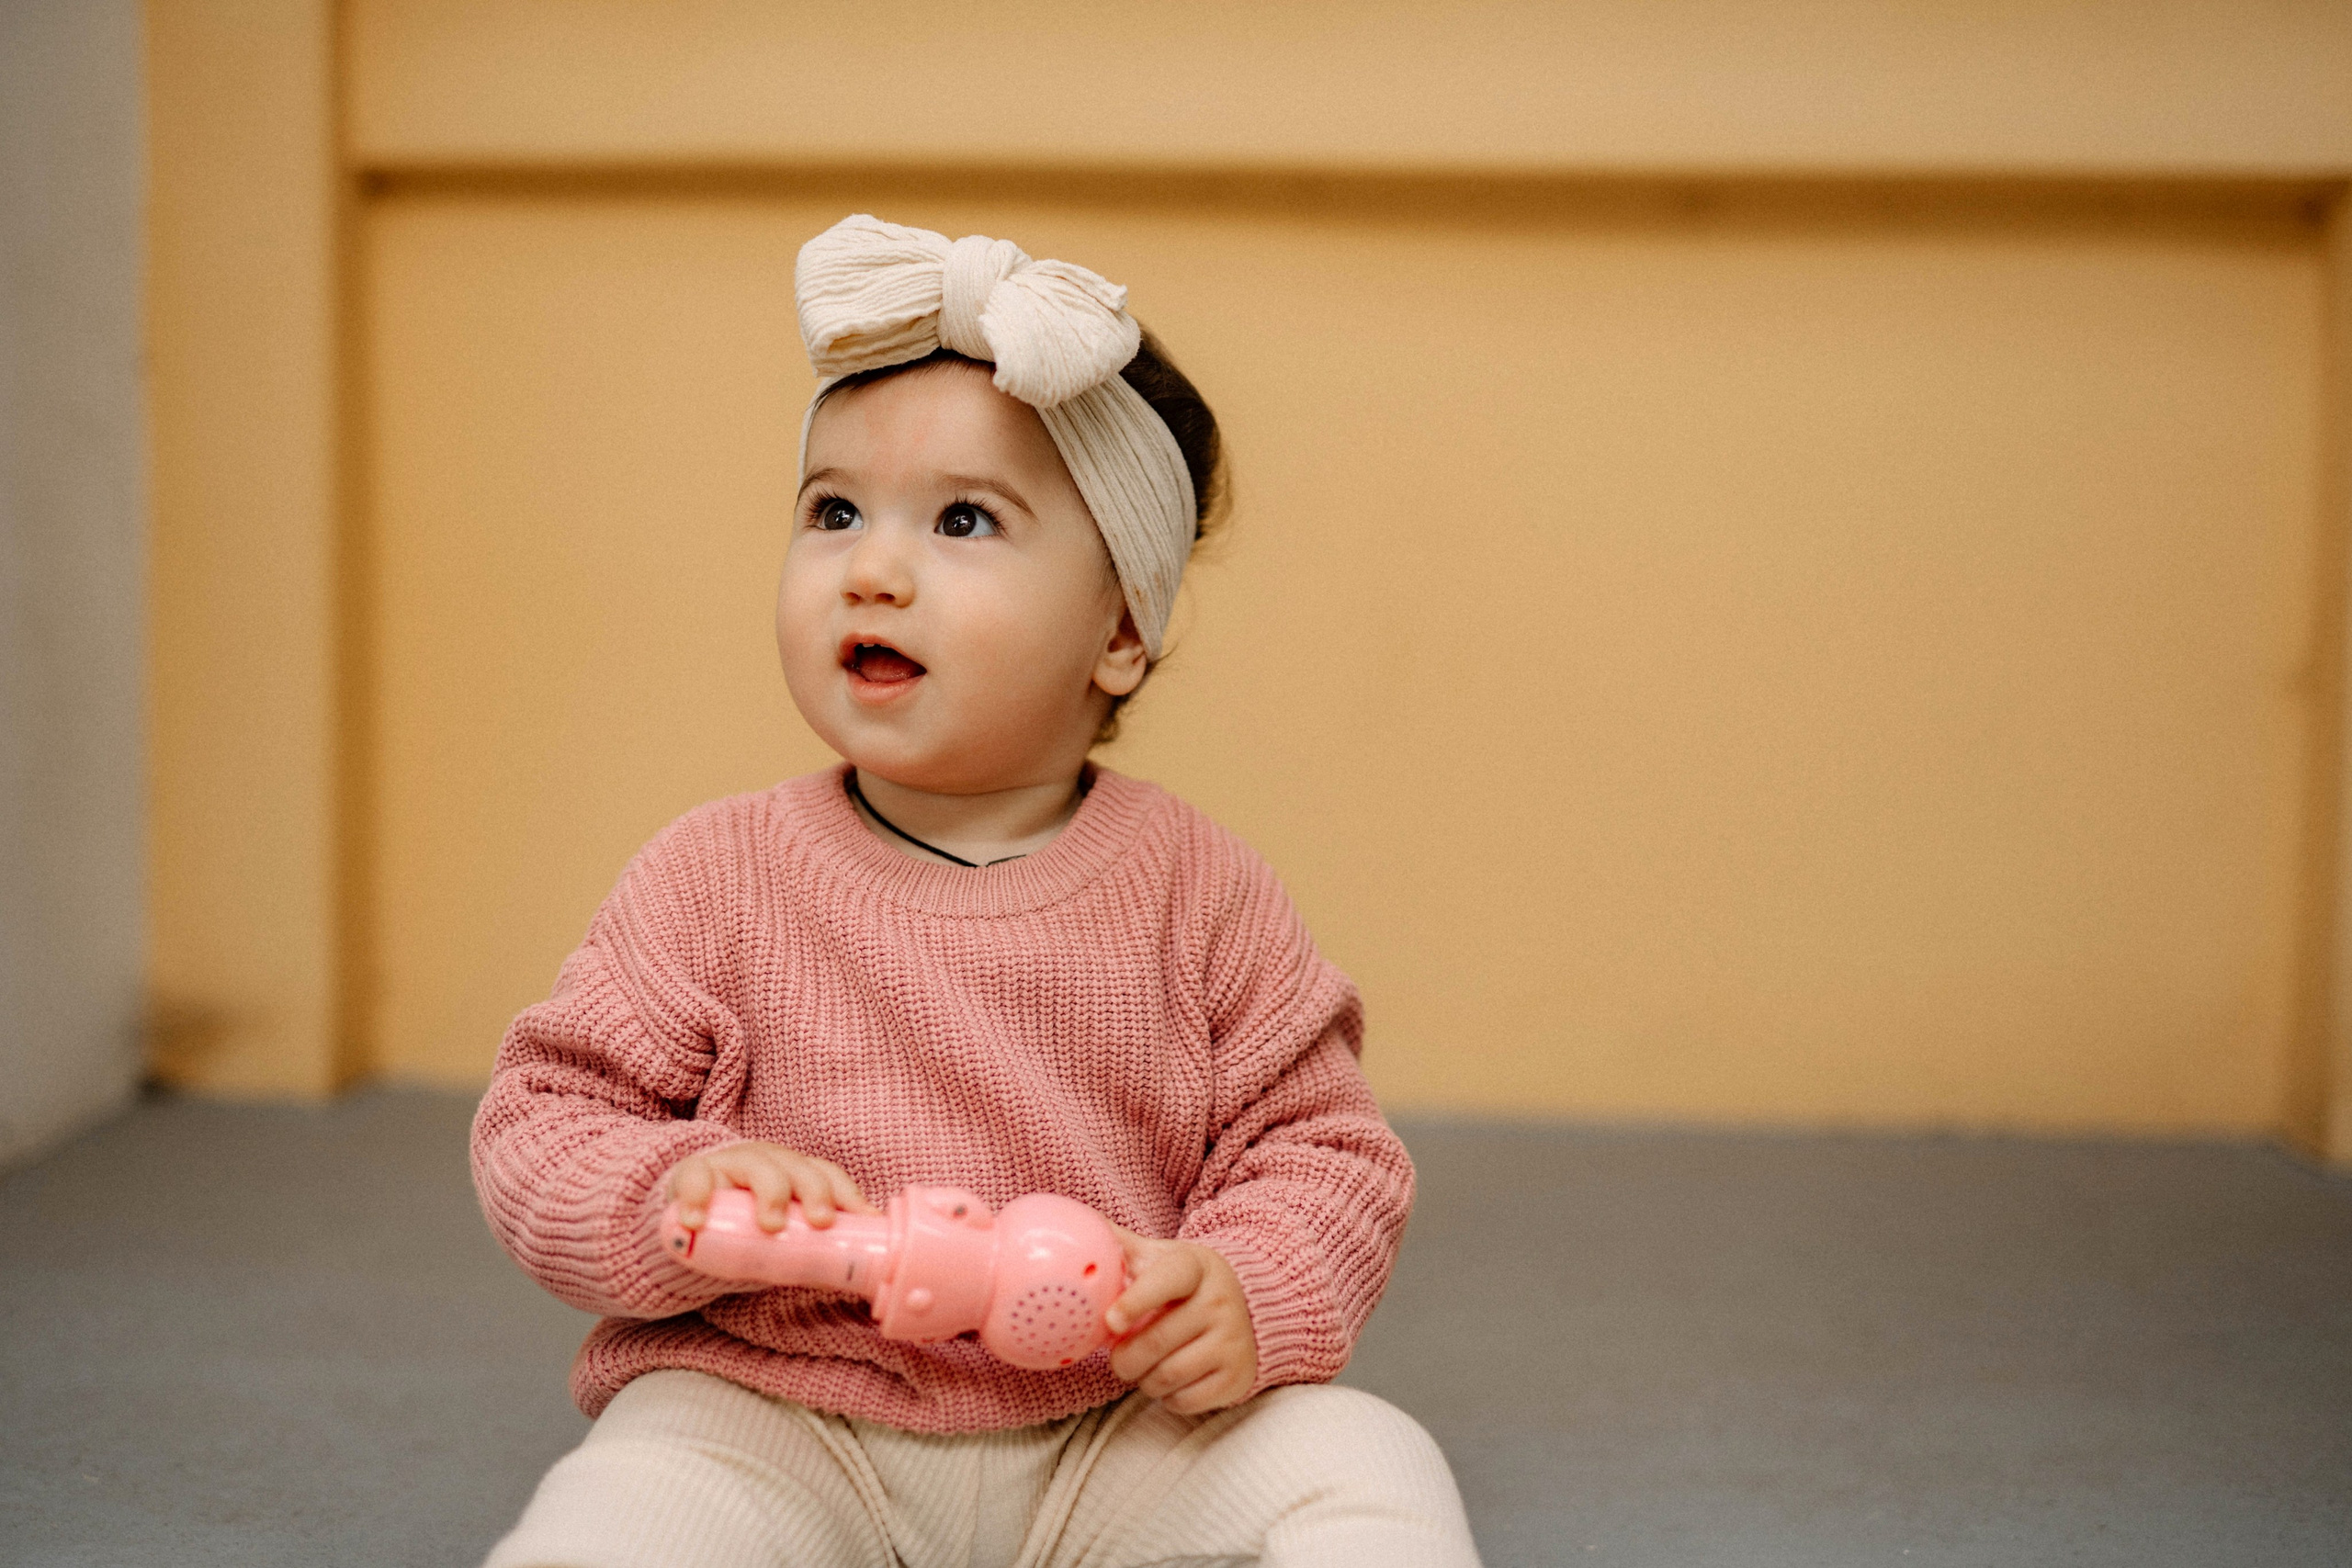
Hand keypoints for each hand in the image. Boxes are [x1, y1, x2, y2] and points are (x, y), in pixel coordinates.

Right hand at [665, 1142, 874, 1231]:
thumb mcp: (782, 1235)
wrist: (692, 1220)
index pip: (827, 1176)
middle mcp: (768, 1163)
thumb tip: (853, 1279)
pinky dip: (696, 1197)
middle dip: (814, 1192)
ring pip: (755, 1166)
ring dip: (769, 1193)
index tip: (863, 1218)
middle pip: (797, 1168)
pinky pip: (695, 1177)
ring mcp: (730, 1164)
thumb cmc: (747, 1227)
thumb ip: (811, 1251)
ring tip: (771, 1226)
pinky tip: (695, 1221)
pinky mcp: (692, 1174)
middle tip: (820, 1222)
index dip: (846, 1194)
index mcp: (796, 1174)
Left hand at [1104, 1230, 1257, 1414]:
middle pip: (1156, 1342)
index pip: (1166, 1281)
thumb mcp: (1161, 1256)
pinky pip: (1185, 1400)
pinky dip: (1167, 1398)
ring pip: (1168, 1376)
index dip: (1135, 1301)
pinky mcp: (1238, 1377)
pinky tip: (1169, 1380)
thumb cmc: (1186, 1283)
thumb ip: (1121, 1246)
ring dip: (1143, 1380)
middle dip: (1124, 1358)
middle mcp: (1220, 1301)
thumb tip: (1079, 1226)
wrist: (1248, 1308)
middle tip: (1119, 1357)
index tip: (1110, 1321)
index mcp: (1195, 1267)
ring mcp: (1233, 1340)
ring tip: (1144, 1368)